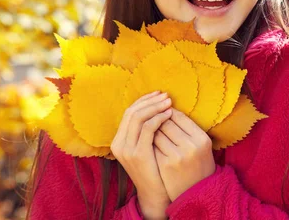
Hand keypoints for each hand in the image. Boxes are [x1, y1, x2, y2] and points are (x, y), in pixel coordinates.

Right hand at [111, 91, 172, 219]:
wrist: (155, 193)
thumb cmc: (155, 167)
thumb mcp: (146, 147)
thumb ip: (145, 131)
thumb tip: (156, 105)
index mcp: (118, 140)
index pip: (128, 112)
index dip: (143, 101)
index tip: (158, 94)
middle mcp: (119, 144)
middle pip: (132, 112)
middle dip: (150, 101)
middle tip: (165, 95)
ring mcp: (127, 149)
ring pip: (139, 117)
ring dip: (155, 106)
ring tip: (169, 102)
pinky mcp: (138, 154)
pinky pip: (148, 129)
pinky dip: (159, 118)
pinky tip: (169, 114)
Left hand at [153, 108, 215, 200]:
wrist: (195, 194)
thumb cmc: (197, 165)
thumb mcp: (200, 146)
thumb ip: (188, 129)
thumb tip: (167, 109)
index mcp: (202, 138)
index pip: (179, 115)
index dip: (168, 111)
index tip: (163, 112)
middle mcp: (191, 146)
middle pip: (166, 122)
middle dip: (158, 118)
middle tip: (153, 118)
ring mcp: (177, 156)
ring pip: (156, 132)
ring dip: (151, 128)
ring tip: (149, 129)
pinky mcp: (165, 165)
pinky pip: (152, 145)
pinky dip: (148, 141)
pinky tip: (147, 142)